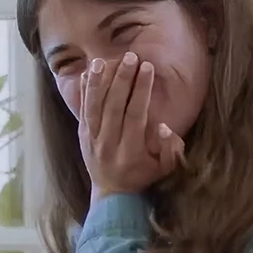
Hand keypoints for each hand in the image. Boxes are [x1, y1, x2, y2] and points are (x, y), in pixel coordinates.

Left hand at [78, 52, 185, 199]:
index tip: (147, 68)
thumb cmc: (143, 178)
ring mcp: (92, 140)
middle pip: (114, 106)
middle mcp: (109, 144)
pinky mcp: (82, 136)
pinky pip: (83, 110)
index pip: (135, 115)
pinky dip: (85, 91)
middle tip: (131, 57)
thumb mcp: (164, 170)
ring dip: (99, 81)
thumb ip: (170, 150)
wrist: (112, 195)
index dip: (141, 90)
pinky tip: (89, 72)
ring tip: (104, 59)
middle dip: (122, 79)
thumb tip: (163, 126)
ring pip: (94, 106)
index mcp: (130, 151)